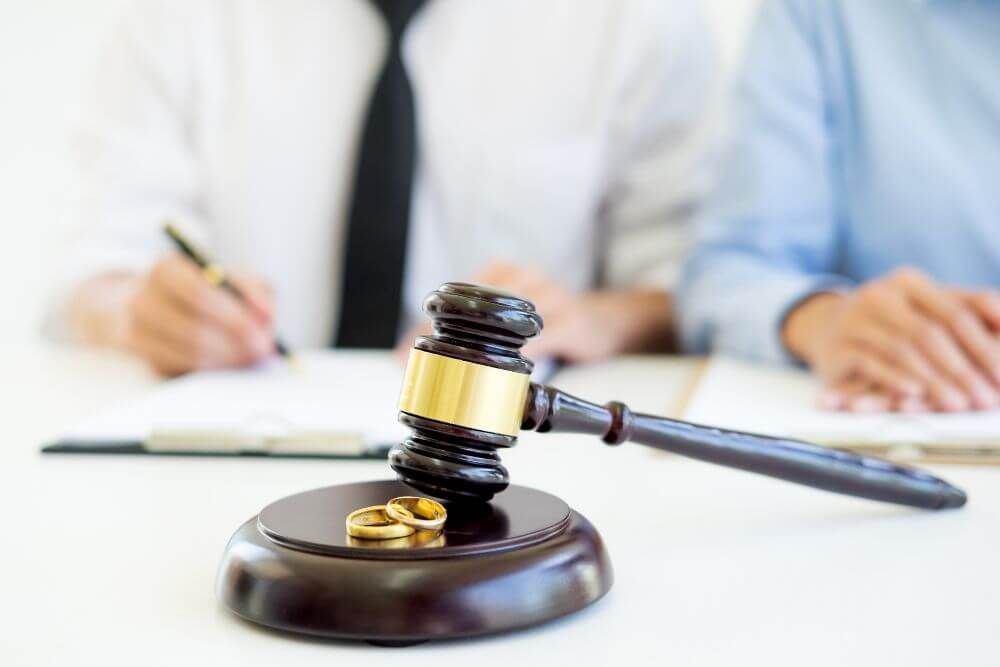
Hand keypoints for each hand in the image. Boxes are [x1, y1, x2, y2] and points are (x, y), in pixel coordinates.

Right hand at [72, 255, 276, 375]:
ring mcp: (136, 331)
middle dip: (235, 345)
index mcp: (166, 270)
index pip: (199, 293)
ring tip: (250, 357)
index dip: (234, 317)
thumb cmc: (201, 288)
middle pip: (194, 330)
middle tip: (262, 352)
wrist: (151, 301)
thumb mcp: (229, 276)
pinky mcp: (143, 359)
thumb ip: (254, 290)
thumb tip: (267, 316)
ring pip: (189, 355)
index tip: (263, 334)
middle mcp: (143, 299)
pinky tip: (228, 363)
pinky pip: (182, 369)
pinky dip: (211, 369)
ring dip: (227, 360)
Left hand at [395, 262, 672, 363]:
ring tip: (454, 376)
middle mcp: (525, 278)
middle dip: (446, 341)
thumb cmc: (551, 322)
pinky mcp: (573, 322)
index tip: (403, 355)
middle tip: (423, 369)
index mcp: (503, 272)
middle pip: (475, 311)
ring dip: (478, 354)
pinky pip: (542, 340)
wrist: (605, 321)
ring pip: (505, 325)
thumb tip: (430, 367)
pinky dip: (519, 359)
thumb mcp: (510, 322)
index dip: (425, 327)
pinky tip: (502, 377)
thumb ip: (478, 336)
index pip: (455, 300)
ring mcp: (552, 296)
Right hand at [782, 268, 999, 412]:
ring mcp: (854, 320)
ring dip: (934, 381)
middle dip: (962, 370)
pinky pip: (870, 364)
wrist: (829, 326)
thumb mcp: (927, 307)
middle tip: (986, 398)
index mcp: (909, 283)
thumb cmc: (891, 321)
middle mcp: (879, 295)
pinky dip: (895, 379)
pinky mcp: (837, 346)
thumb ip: (970, 307)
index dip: (983, 345)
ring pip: (902, 350)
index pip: (955, 313)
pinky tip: (915, 394)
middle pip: (929, 334)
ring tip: (957, 404)